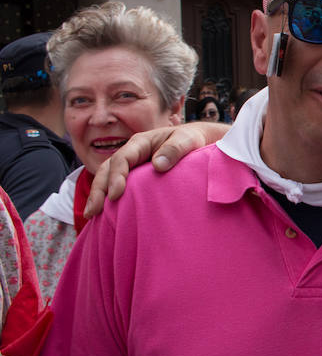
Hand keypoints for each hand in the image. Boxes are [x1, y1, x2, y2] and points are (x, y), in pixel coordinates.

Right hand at [84, 122, 229, 216]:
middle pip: (107, 169)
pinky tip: (104, 215)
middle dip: (98, 189)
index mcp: (140, 143)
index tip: (116, 194)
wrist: (197, 141)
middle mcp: (131, 153)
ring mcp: (131, 165)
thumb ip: (174, 150)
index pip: (122, 159)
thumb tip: (158, 165)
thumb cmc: (191, 140)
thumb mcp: (187, 140)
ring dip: (98, 195)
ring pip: (107, 178)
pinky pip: (116, 186)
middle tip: (92, 211)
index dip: (116, 176)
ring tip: (91, 216)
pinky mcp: (134, 177)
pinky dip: (108, 198)